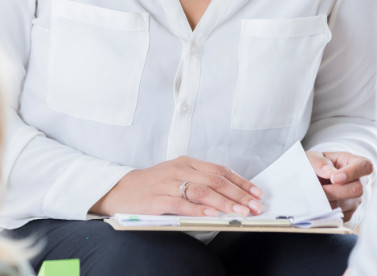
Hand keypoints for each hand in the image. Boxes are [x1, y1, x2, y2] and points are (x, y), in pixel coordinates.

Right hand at [91, 156, 263, 217]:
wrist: (119, 190)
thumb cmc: (151, 186)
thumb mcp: (177, 177)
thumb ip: (199, 182)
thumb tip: (230, 196)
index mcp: (186, 162)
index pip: (220, 170)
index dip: (241, 182)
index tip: (257, 193)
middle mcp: (179, 169)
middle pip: (215, 181)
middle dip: (239, 194)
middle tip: (255, 206)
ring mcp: (168, 183)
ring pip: (202, 191)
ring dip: (225, 202)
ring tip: (241, 211)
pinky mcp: (157, 199)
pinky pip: (182, 204)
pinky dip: (199, 209)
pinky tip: (213, 214)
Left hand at [306, 150, 372, 222]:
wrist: (316, 179)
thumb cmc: (317, 164)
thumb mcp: (314, 157)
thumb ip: (319, 162)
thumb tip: (329, 172)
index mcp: (355, 163)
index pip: (365, 166)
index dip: (352, 173)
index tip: (333, 178)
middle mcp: (360, 182)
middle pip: (357, 189)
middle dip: (334, 191)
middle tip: (317, 190)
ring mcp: (356, 199)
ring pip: (348, 205)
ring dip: (328, 202)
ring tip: (313, 197)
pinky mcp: (349, 212)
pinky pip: (341, 216)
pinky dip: (327, 212)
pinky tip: (317, 204)